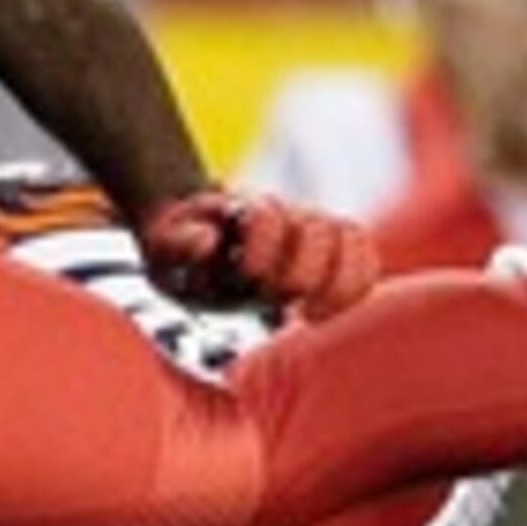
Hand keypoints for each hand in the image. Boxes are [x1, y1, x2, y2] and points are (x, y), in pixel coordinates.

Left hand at [141, 191, 378, 319]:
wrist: (195, 240)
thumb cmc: (178, 248)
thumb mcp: (162, 244)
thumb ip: (179, 240)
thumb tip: (208, 242)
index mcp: (244, 211)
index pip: (269, 213)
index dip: (264, 240)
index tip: (248, 271)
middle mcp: (285, 216)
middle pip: (318, 227)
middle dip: (300, 269)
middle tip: (277, 297)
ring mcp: (310, 232)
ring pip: (350, 236)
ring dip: (335, 280)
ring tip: (308, 314)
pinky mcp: (329, 255)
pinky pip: (364, 257)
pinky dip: (356, 284)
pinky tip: (323, 313)